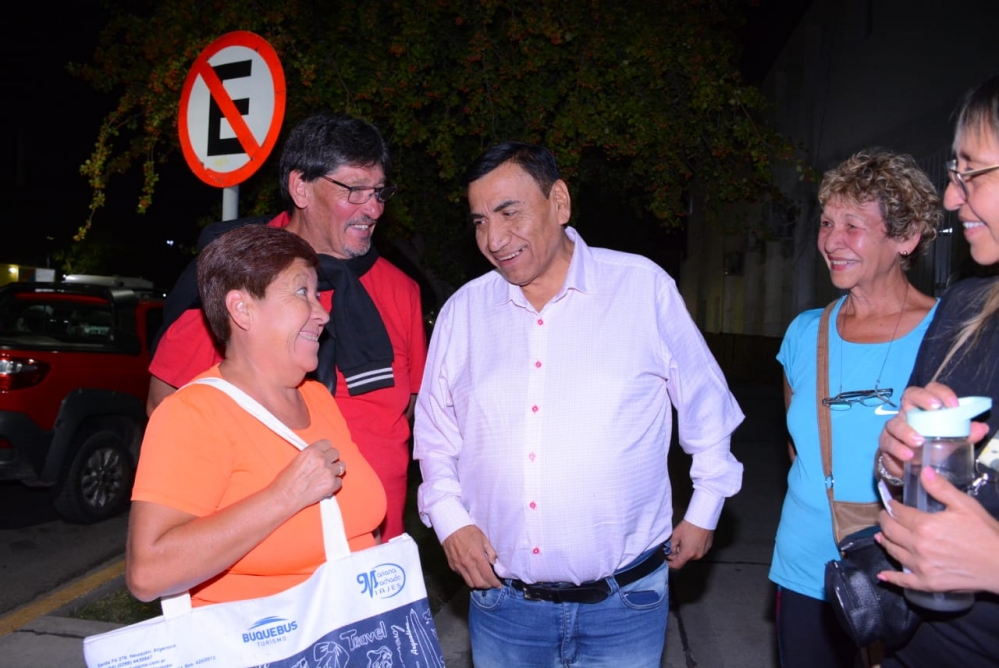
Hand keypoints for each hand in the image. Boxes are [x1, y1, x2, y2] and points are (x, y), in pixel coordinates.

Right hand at [271, 439, 344, 511]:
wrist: (285, 497)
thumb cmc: (286, 481)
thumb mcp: (297, 460)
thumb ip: (311, 456)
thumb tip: (320, 456)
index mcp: (312, 451)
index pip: (327, 443)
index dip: (326, 449)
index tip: (324, 453)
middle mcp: (322, 459)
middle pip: (336, 453)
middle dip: (332, 459)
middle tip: (326, 465)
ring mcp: (328, 472)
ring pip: (341, 466)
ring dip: (335, 471)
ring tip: (327, 476)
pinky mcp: (331, 484)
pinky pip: (339, 481)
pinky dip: (334, 484)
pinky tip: (326, 486)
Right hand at [441, 525, 501, 588]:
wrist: (451, 527)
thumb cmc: (469, 531)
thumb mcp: (484, 539)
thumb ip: (491, 552)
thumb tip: (494, 563)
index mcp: (477, 557)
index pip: (488, 576)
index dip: (494, 583)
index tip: (498, 585)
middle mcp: (468, 564)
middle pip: (479, 583)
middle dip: (487, 586)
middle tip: (491, 583)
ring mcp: (459, 566)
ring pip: (470, 583)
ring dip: (478, 584)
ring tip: (482, 580)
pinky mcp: (453, 566)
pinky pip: (462, 576)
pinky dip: (469, 577)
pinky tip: (472, 572)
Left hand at [666, 520, 712, 569]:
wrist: (702, 518)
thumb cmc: (688, 525)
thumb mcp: (675, 535)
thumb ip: (671, 546)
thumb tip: (671, 552)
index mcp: (687, 553)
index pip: (677, 565)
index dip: (670, 564)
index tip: (667, 561)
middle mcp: (696, 556)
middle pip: (684, 559)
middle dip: (678, 554)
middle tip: (675, 546)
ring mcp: (703, 552)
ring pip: (691, 555)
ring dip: (686, 551)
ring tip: (684, 541)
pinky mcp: (708, 548)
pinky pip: (698, 551)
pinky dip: (693, 548)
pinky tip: (692, 539)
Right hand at [876, 382, 988, 480]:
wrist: (914, 467)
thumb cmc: (932, 447)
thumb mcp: (951, 441)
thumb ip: (966, 435)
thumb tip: (981, 428)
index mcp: (925, 408)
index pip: (931, 389)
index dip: (941, 393)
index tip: (953, 405)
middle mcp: (908, 412)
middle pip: (909, 395)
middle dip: (922, 399)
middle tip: (934, 409)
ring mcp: (895, 427)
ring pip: (895, 422)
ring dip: (906, 431)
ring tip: (919, 442)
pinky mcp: (886, 443)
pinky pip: (888, 442)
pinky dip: (898, 448)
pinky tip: (908, 455)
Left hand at [876, 466, 998, 595]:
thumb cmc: (985, 533)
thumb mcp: (965, 505)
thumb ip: (940, 488)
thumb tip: (923, 471)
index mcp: (925, 525)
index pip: (897, 513)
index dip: (891, 506)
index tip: (891, 503)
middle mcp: (918, 546)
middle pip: (890, 531)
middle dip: (884, 521)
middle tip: (884, 516)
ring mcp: (921, 566)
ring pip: (893, 552)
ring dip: (885, 542)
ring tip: (881, 536)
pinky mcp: (928, 583)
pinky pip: (903, 581)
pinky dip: (890, 578)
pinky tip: (882, 576)